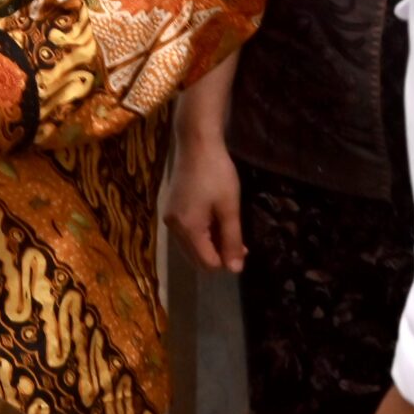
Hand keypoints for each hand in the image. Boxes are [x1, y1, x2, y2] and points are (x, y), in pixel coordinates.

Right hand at [164, 123, 245, 271]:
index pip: (207, 263)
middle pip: (196, 259)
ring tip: (228, 229)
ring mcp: (169, 218)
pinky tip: (214, 220)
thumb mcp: (229, 208)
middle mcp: (173, 228)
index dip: (227, 261)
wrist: (196, 143)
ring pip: (191, 247)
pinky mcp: (170, 209)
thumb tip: (235, 270)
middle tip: (239, 241)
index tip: (244, 248)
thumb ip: (232, 241)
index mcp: (187, 229)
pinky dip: (201, 234)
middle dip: (218, 255)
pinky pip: (186, 234)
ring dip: (210, 245)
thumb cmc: (217, 173)